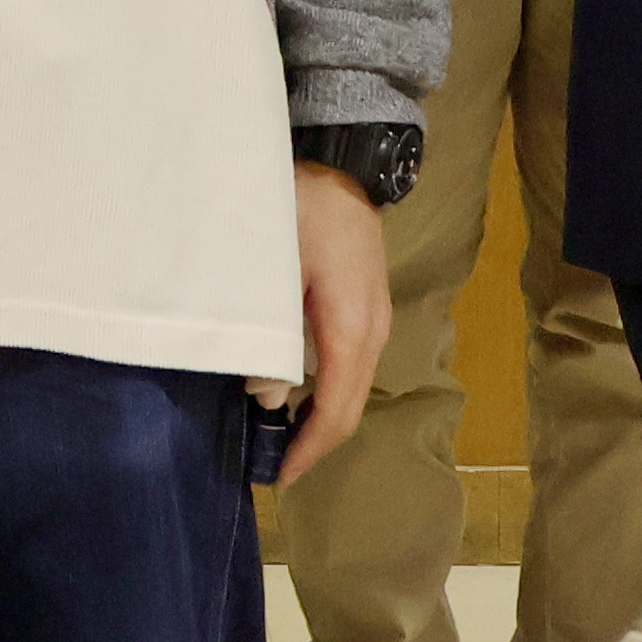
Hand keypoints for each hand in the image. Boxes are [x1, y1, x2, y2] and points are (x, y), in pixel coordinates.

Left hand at [256, 159, 394, 483]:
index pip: (334, 409)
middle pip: (348, 407)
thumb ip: (267, 333)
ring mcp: (374, 322)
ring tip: (275, 438)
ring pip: (350, 389)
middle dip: (313, 444)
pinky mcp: (366, 310)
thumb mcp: (272, 267)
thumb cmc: (300, 209)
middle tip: (270, 466)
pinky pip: (349, 367)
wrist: (343, 164)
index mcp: (351, 328)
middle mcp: (372, 333)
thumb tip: (266, 396)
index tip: (277, 477)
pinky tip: (292, 394)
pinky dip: (324, 393)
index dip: (308, 449)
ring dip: (318, 419)